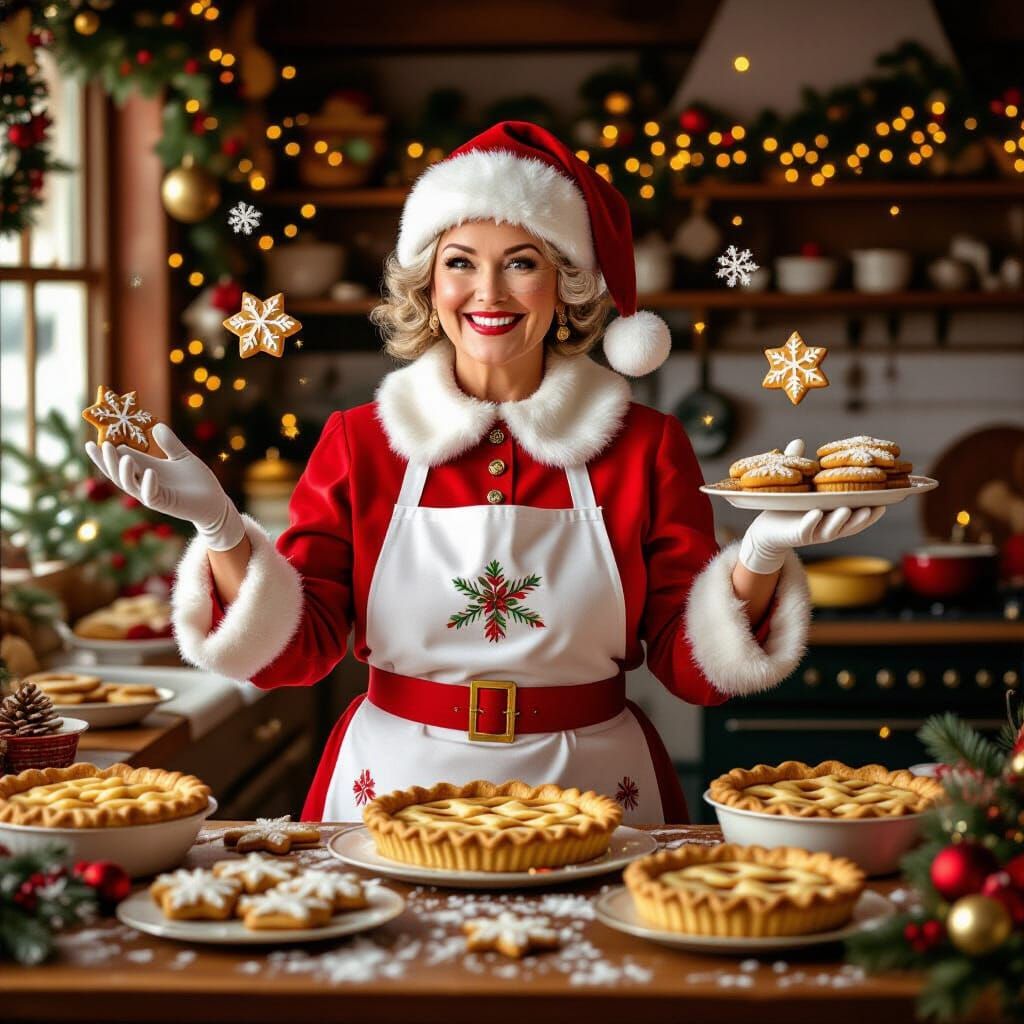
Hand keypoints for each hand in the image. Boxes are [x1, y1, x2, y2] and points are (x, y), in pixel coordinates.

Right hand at [85, 424, 244, 550]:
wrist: (215, 502)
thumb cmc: (198, 481)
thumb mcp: (182, 457)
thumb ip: (170, 443)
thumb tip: (157, 425)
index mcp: (147, 468)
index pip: (121, 459)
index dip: (107, 453)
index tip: (92, 441)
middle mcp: (146, 482)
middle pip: (118, 472)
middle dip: (107, 461)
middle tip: (100, 445)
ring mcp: (154, 493)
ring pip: (130, 485)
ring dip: (123, 471)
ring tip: (122, 456)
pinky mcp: (165, 503)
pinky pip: (151, 495)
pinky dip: (149, 484)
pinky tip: (149, 472)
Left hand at [737, 439, 885, 574]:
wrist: (766, 529)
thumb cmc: (785, 508)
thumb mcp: (797, 486)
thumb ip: (799, 464)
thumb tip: (799, 440)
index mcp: (833, 515)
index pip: (857, 514)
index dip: (872, 510)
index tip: (886, 501)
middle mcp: (828, 526)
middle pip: (850, 524)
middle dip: (862, 517)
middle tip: (874, 507)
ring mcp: (813, 532)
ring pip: (831, 529)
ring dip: (840, 520)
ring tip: (847, 510)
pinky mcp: (797, 535)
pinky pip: (806, 530)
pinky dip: (812, 522)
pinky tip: (815, 514)